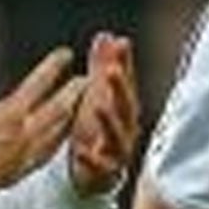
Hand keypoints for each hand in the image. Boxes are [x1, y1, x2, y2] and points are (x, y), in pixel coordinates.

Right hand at [0, 40, 83, 192]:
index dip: (54, 66)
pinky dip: (58, 143)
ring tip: (78, 109)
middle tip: (87, 80)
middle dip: (74, 92)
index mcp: (12, 114)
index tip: (66, 54)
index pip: (39, 84)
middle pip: (59, 109)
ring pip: (58, 133)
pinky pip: (49, 154)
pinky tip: (58, 142)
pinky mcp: (22, 172)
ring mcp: (27, 154)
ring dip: (71, 117)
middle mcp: (25, 134)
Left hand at [68, 32, 139, 196]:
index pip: (127, 81)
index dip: (125, 62)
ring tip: (99, 106)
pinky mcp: (107, 172)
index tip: (121, 43)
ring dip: (109, 120)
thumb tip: (107, 35)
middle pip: (126, 106)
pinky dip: (91, 159)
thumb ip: (103, 67)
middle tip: (111, 70)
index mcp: (124, 107)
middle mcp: (126, 127)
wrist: (97, 173)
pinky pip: (100, 165)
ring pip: (117, 135)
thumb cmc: (99, 130)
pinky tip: (81, 151)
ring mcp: (118, 150)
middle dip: (120, 88)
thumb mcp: (98, 95)